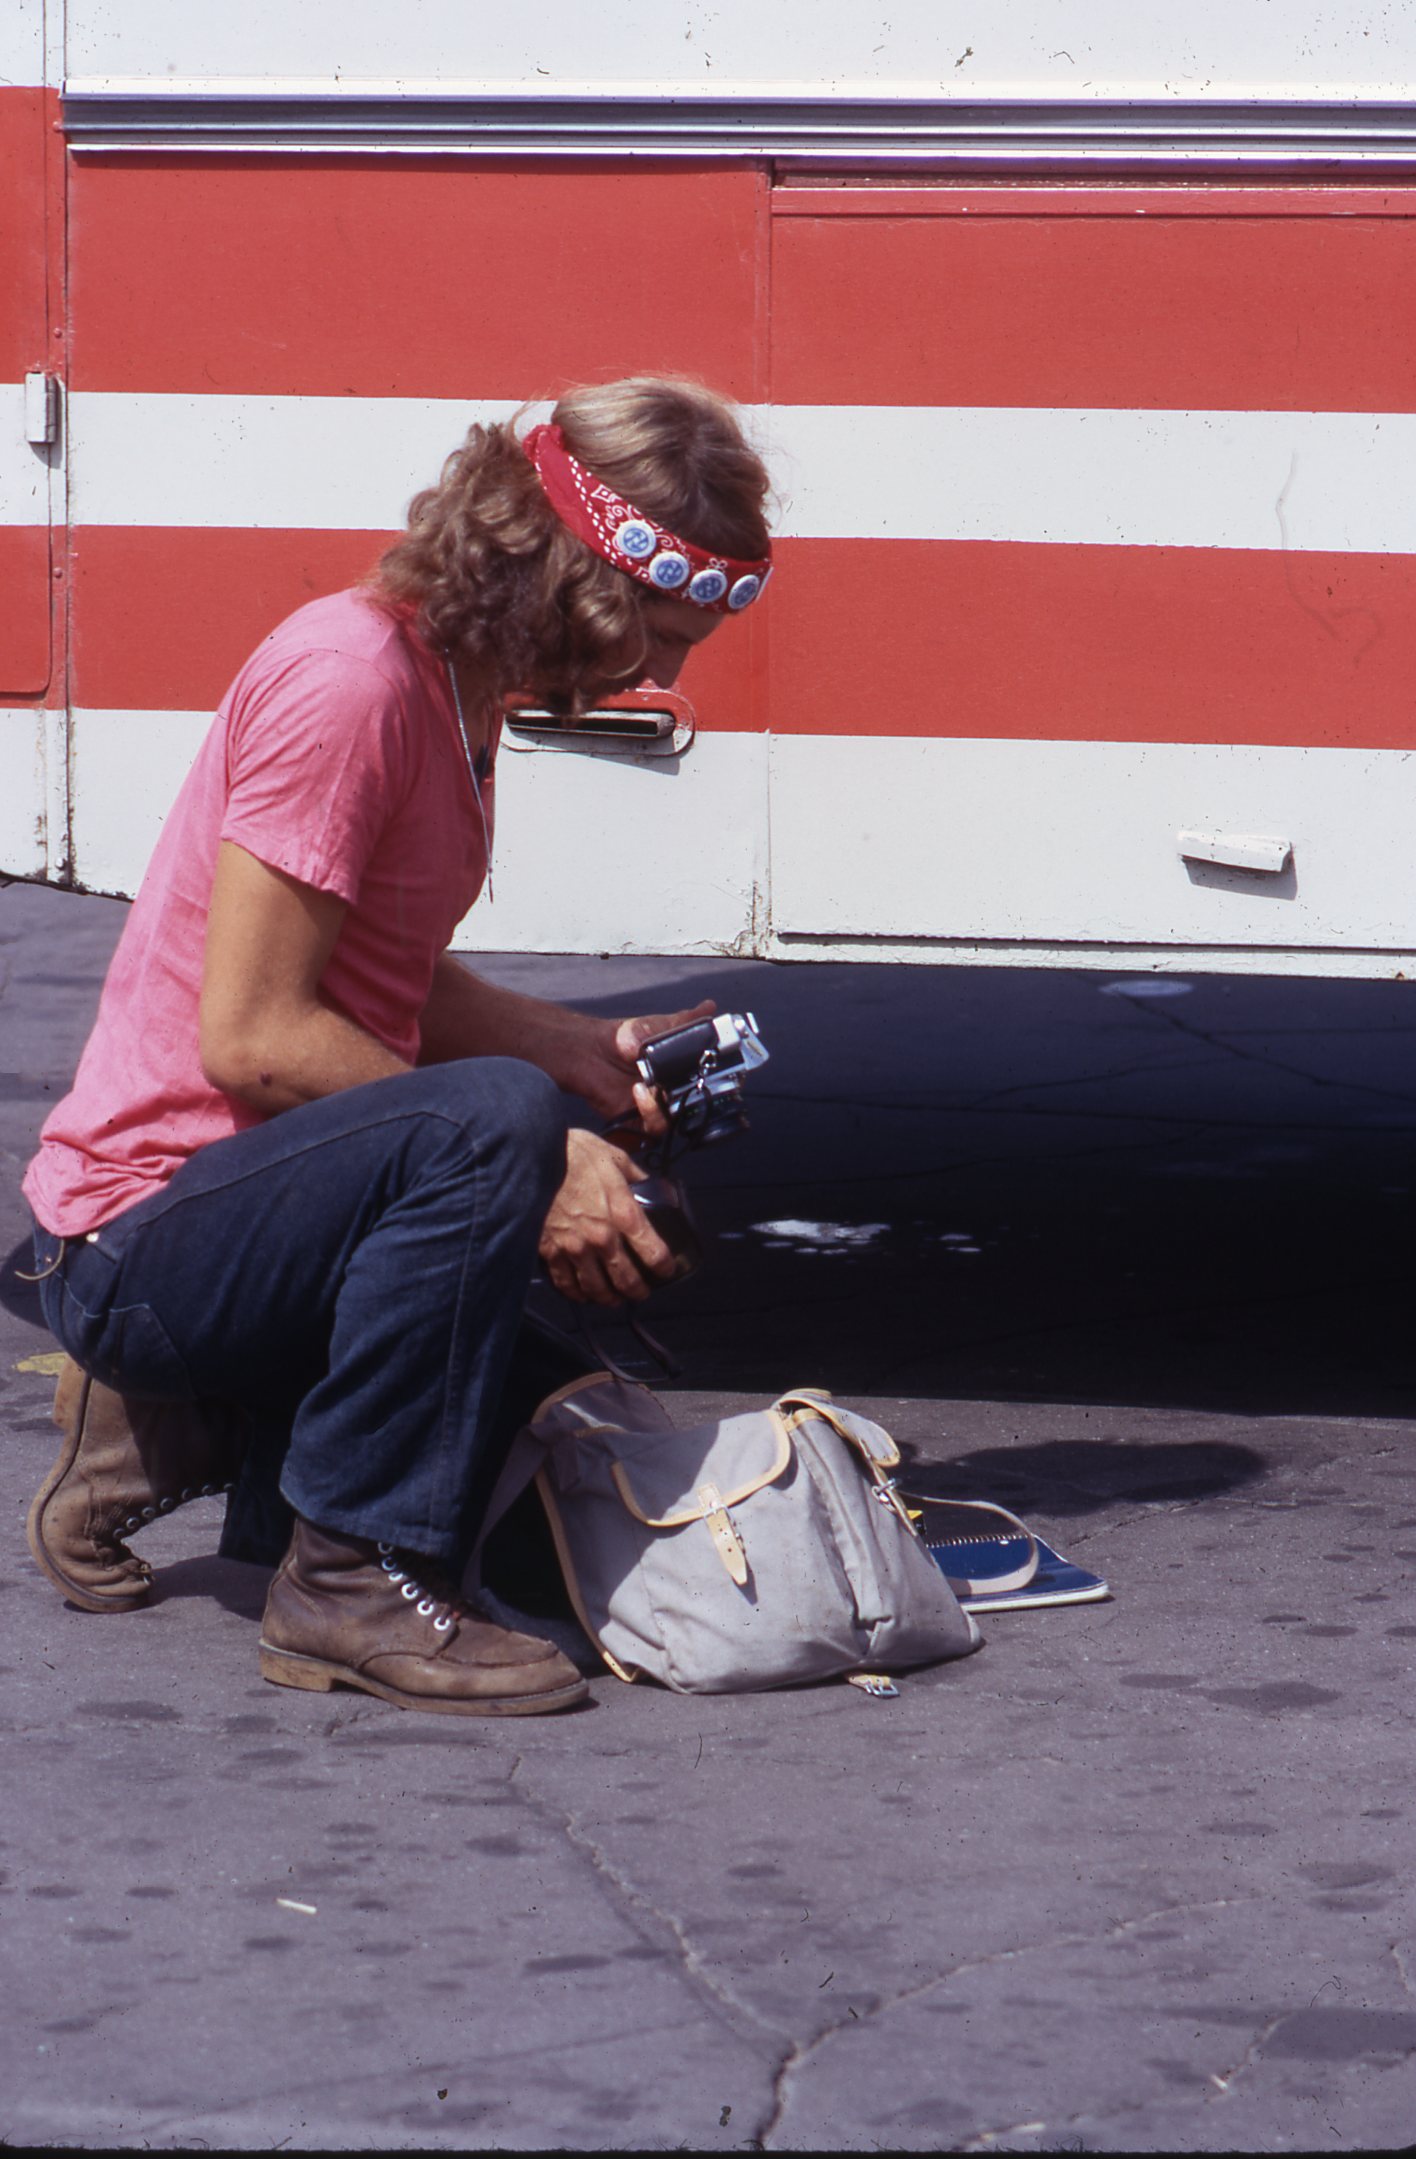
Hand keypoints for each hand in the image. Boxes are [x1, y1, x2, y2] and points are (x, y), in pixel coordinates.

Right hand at [538, 1129, 674, 1304]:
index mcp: (623, 1213)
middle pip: (626, 1281)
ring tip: (614, 1299)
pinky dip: (576, 1294)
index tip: (666, 1270)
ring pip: (596, 1289)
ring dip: (608, 1298)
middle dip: (638, 1291)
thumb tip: (647, 1183)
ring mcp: (575, 1248)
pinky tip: (582, 1294)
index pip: (654, 1253)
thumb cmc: (572, 1152)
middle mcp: (602, 1238)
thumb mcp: (612, 1156)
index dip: (665, 1267)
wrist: (529, 1157)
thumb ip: (633, 1174)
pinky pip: (566, 1283)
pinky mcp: (550, 1252)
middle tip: (641, 1293)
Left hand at [564, 999, 716, 1130]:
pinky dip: (650, 1112)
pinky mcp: (637, 1123)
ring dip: (667, 1104)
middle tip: (684, 1082)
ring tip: (648, 1083)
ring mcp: (655, 1109)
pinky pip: (655, 1129)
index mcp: (679, 1074)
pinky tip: (639, 1091)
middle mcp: (670, 1094)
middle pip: (694, 1106)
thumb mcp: (659, 1026)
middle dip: (692, 1097)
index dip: (711, 1081)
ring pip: (677, 1121)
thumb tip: (709, 1006)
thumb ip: (685, 1022)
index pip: (704, 1083)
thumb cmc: (623, 1037)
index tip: (711, 1071)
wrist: (591, 1050)